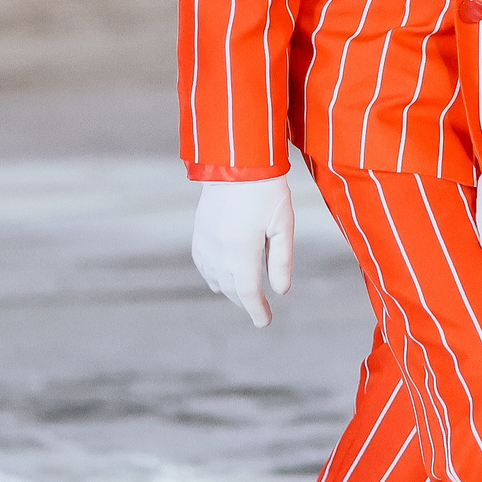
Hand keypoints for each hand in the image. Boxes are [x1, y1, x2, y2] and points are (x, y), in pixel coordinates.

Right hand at [191, 177, 294, 327]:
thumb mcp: (282, 224)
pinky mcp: (199, 229)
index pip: (248, 292)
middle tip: (259, 310)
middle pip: (230, 288)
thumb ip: (280, 260)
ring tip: (243, 293)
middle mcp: (219, 249)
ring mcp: (206, 239)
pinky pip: (201, 262)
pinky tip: (221, 275)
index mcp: (242, 250)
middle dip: (244, 302)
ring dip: (228, 290)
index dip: (257, 311)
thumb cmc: (267, 189)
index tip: (265, 322)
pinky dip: (211, 274)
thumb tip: (280, 291)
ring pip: (213, 278)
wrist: (237, 158)